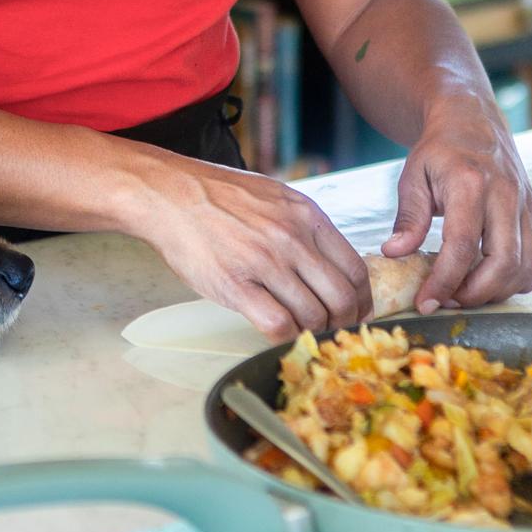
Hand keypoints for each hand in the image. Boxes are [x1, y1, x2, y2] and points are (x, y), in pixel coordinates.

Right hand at [131, 156, 372, 341]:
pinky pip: (278, 325)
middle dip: (342, 322)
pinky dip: (284, 336)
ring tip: (299, 331)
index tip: (356, 311)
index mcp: (307, 216)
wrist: (169, 194)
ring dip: (310, 331)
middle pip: (341, 298)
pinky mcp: (235, 285)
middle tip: (331, 330)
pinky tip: (275, 331)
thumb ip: (305, 226)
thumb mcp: (275, 196)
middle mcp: (292, 239)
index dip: (361, 300)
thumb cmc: (217, 196)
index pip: (355, 269)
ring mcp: (264, 263)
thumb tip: (327, 260)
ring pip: (312, 316)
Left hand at [381, 97, 531, 312]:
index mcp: (471, 184)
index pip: (461, 246)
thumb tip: (394, 253)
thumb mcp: (413, 176)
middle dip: (475, 294)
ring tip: (466, 292)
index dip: (444, 282)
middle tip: (448, 301)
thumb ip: (408, 217)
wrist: (473, 122)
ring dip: (498, 291)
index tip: (426, 303)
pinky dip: (523, 280)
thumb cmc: (439, 151)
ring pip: (527, 267)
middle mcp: (507, 195)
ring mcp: (528, 206)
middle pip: (504, 263)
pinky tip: (496, 280)